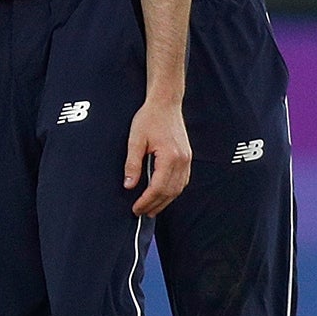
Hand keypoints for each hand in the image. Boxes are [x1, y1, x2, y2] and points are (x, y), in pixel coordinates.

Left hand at [123, 93, 190, 215]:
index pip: (158, 187)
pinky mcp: (187, 157)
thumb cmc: (149, 118)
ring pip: (178, 188)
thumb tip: (129, 185)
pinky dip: (173, 191)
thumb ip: (132, 163)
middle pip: (170, 192)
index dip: (146, 201)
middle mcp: (182, 160)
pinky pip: (183, 181)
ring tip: (151, 209)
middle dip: (155, 205)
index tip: (136, 208)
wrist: (166, 103)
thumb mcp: (135, 140)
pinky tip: (164, 195)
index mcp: (170, 157)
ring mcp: (187, 159)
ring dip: (165, 201)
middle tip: (141, 213)